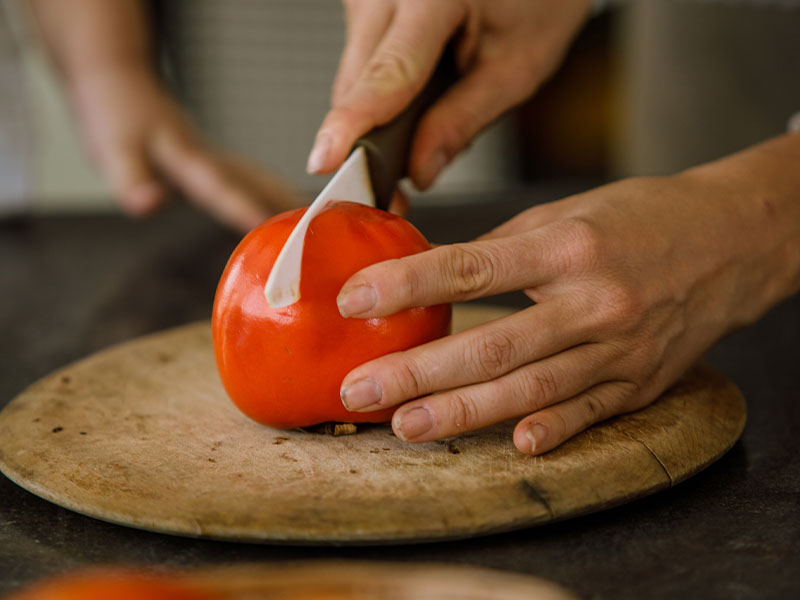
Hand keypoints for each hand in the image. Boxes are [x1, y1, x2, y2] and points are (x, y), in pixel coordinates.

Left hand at [69, 68, 300, 230]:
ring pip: (262, 180)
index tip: (276, 228)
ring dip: (289, 200)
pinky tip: (287, 206)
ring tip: (321, 223)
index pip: (222, 188)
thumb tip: (147, 204)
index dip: (247, 208)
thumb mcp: (111, 149)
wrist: (120, 81)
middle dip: (289, 209)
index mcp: (189, 157)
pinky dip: (275, 192)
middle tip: (324, 231)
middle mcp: (213, 157)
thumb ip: (131, 178)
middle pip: (258, 184)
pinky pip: (255, 179)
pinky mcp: (219, 160)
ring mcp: (220, 157)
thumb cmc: (115, 116)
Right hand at [307, 0, 591, 188]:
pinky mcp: (364, 5)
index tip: (327, 161)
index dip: (354, 124)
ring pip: (352, 81)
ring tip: (427, 119)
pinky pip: (359, 66)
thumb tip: (419, 171)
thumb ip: (463, 121)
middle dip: (374, 142)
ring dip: (379, 118)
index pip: (386, 73)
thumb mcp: (517, 68)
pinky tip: (416, 91)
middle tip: (404, 186)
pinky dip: (381, 94)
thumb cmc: (535, 1)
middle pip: (357, 86)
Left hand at [335, 170, 796, 453]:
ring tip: (406, 426)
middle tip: (361, 390)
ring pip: (532, 389)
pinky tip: (511, 445)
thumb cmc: (642, 219)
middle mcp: (594, 302)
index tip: (353, 299)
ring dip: (465, 412)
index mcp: (568, 247)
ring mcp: (621, 349)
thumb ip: (501, 248)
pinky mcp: (641, 382)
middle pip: (493, 345)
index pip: (472, 268)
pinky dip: (553, 431)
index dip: (407, 284)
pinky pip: (591, 412)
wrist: (733, 241)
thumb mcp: (567, 214)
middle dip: (418, 372)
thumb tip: (431, 273)